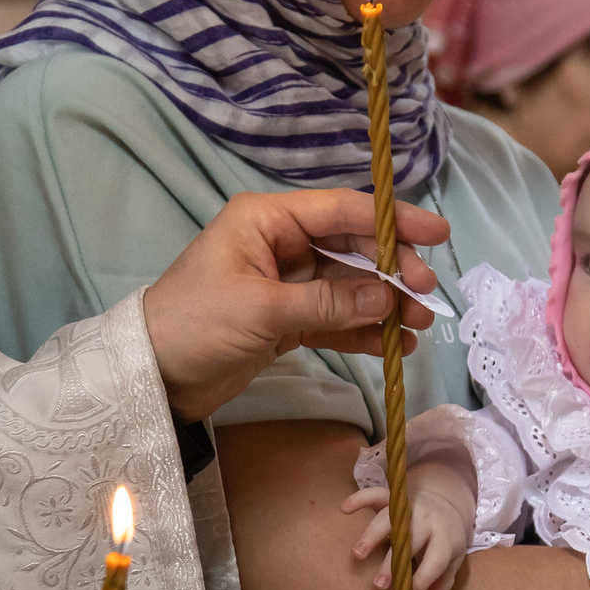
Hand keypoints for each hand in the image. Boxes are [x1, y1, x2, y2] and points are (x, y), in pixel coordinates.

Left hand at [141, 190, 449, 419]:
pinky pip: (337, 317)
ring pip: (350, 285)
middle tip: (425, 295)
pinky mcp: (287, 319)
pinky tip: (393, 345)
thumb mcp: (261, 310)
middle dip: (393, 270)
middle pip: (352, 247)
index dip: (392, 220)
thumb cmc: (194, 326)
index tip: (436, 234)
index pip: (342, 210)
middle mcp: (280, 243)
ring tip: (416, 327)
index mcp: (266, 220)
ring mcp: (286, 282)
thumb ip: (327, 302)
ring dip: (384, 304)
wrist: (153, 378)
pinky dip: (365, 330)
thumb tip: (386, 298)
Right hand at [344, 456, 479, 589]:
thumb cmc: (446, 538)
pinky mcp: (394, 497)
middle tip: (379, 585)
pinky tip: (345, 508)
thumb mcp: (454, 558)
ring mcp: (408, 507)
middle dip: (393, 562)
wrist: (448, 501)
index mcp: (444, 536)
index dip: (425, 577)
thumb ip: (443, 581)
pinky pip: (376, 494)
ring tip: (357, 554)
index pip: (437, 558)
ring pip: (389, 518)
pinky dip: (360, 498)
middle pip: (410, 540)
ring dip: (372, 535)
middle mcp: (426, 520)